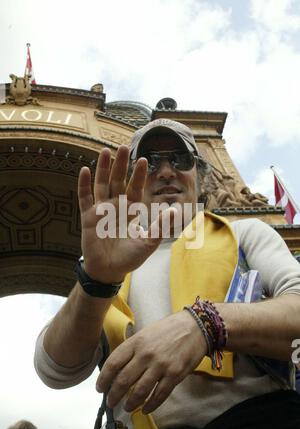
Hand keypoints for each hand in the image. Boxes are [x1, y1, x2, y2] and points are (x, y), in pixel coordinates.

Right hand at [78, 145, 175, 283]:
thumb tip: (174, 211)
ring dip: (102, 168)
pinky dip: (84, 184)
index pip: (135, 188)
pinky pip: (84, 197)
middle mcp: (115, 206)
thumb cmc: (129, 258)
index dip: (138, 175)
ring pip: (101, 184)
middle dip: (120, 165)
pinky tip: (85, 169)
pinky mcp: (87, 216)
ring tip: (104, 151)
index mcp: (130, 210)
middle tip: (123, 147)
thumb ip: (160, 227)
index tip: (143, 159)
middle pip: (118, 181)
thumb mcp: (148, 243)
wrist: (109, 271)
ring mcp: (100, 210)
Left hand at [96, 310, 207, 413]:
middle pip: (123, 380)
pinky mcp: (175, 375)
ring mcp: (161, 365)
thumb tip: (118, 367)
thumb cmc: (169, 329)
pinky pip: (159, 395)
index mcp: (136, 342)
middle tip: (110, 402)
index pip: (113, 363)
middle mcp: (146, 354)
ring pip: (139, 391)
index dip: (104, 379)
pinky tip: (145, 409)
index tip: (100, 388)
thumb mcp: (145, 333)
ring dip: (130, 403)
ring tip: (126, 407)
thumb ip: (132, 349)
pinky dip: (150, 405)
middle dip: (114, 395)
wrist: (196, 326)